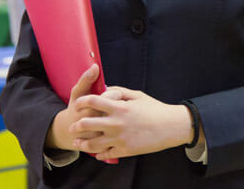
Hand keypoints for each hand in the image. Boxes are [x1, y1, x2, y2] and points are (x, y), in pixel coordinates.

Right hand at [45, 64, 116, 150]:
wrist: (67, 131)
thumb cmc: (76, 108)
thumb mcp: (78, 92)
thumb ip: (86, 79)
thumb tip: (95, 66)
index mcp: (86, 109)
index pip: (104, 100)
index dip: (113, 96)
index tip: (117, 94)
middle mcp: (89, 125)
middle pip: (109, 116)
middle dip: (118, 110)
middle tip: (123, 107)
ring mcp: (92, 138)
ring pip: (112, 131)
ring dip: (120, 125)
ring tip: (123, 119)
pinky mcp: (95, 148)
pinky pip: (111, 143)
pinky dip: (118, 137)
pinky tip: (120, 130)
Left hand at [69, 88, 193, 159]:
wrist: (170, 127)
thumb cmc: (155, 109)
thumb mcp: (138, 95)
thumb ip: (120, 92)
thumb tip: (105, 89)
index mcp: (120, 107)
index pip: (93, 101)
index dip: (82, 101)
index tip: (78, 104)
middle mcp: (117, 123)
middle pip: (87, 124)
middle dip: (77, 125)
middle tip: (72, 126)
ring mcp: (119, 139)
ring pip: (92, 144)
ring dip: (82, 143)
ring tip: (77, 142)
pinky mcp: (124, 151)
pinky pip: (105, 154)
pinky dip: (97, 154)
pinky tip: (95, 152)